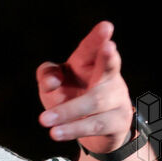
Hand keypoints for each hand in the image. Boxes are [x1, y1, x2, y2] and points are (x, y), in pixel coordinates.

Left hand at [35, 21, 133, 154]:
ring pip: (95, 102)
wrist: (94, 130)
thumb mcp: (54, 86)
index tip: (106, 26)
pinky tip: (55, 133)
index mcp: (89, 63)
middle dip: (108, 58)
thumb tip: (52, 81)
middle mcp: (108, 78)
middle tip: (109, 47)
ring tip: (44, 120)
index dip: (97, 39)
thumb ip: (47, 75)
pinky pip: (95, 125)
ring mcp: (116, 99)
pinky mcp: (117, 122)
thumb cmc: (71, 98)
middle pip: (108, 68)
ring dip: (68, 111)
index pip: (91, 49)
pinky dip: (73, 129)